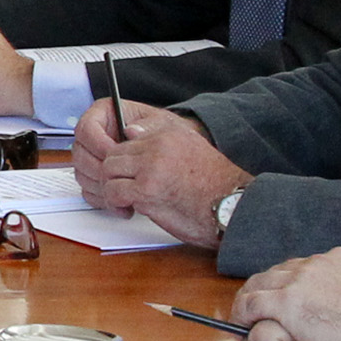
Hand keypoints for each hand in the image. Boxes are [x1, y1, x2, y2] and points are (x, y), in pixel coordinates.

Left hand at [71, 102, 248, 244]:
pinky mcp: (146, 190)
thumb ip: (161, 141)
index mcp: (168, 135)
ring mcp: (150, 167)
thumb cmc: (217, 186)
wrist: (232, 205)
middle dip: (114, 174)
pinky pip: (113, 192)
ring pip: (109, 172)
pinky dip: (115, 202)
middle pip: (113, 155)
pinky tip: (128, 208)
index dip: (124, 161)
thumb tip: (130, 132)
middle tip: (122, 190)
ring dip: (113, 188)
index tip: (127, 175)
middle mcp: (157, 146)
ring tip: (124, 200)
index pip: (127, 141)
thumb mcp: (192, 150)